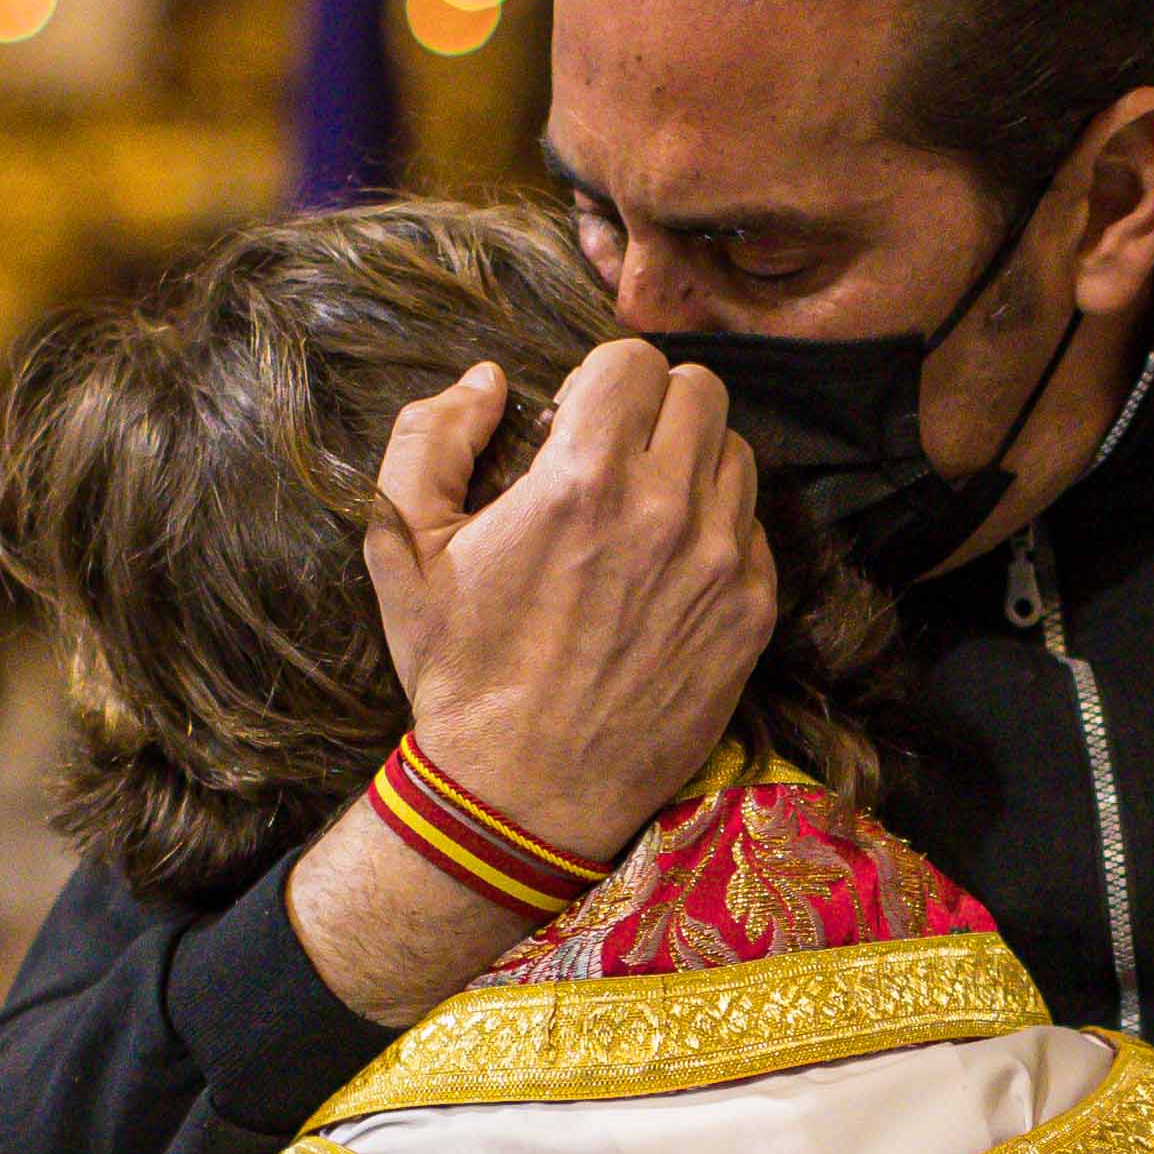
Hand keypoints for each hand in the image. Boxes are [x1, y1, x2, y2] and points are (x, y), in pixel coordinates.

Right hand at [363, 344, 779, 861]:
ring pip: (736, 455)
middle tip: (613, 455)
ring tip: (642, 512)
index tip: (573, 423)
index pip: (634, 358)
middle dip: (653, 408)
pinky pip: (754, 530)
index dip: (598, 380)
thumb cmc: (457, 671)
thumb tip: (488, 380)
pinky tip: (666, 570)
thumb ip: (429, 436)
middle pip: (701, 392)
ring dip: (691, 464)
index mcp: (584, 479)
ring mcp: (721, 565)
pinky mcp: (751, 616)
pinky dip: (717, 532)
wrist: (521, 794)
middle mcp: (667, 511)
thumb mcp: (400, 547)